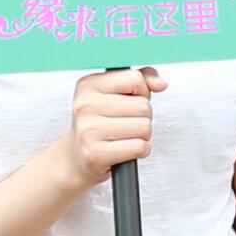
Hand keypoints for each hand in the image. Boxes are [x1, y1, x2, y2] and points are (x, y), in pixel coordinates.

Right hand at [58, 67, 167, 189]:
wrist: (76, 157)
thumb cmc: (99, 123)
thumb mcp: (114, 93)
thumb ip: (140, 79)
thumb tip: (160, 83)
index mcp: (88, 85)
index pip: (135, 78)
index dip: (141, 91)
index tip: (130, 100)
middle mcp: (85, 105)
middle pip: (143, 105)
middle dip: (143, 116)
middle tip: (126, 122)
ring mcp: (89, 130)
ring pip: (144, 126)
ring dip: (143, 134)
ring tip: (125, 135)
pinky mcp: (96, 154)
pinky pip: (139, 147)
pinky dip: (141, 150)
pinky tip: (126, 148)